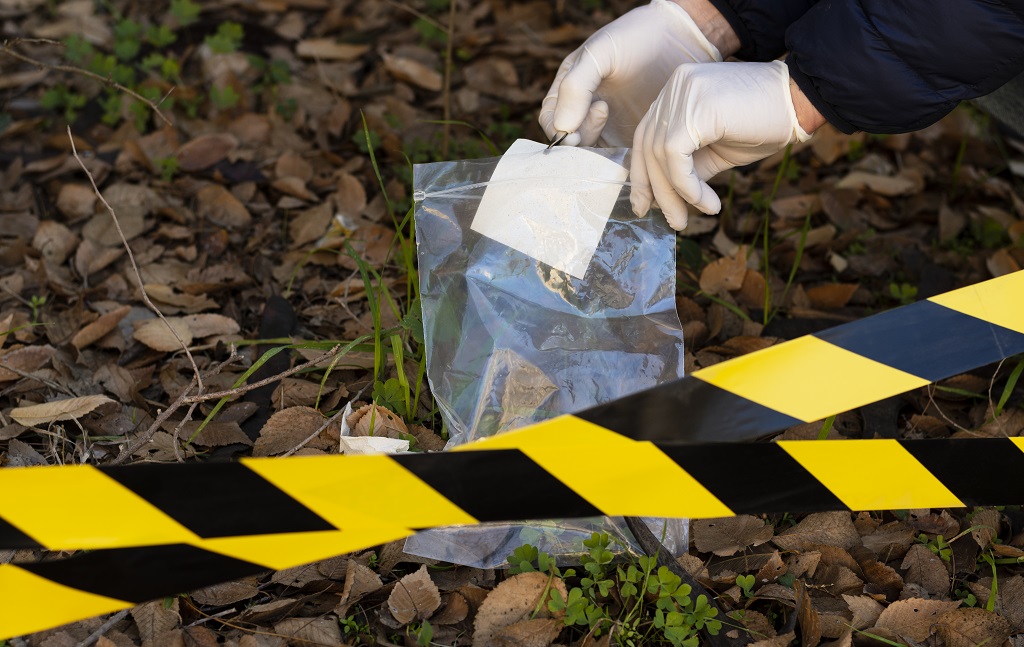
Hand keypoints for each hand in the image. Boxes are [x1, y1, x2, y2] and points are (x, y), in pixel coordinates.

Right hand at [538, 0, 723, 147]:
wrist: (682, 38)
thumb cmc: (637, 38)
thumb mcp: (600, 53)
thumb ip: (576, 87)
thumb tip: (562, 127)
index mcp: (569, 89)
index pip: (550, 120)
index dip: (558, 130)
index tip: (576, 129)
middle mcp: (585, 111)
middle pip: (569, 142)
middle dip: (579, 139)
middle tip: (603, 113)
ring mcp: (609, 127)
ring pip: (591, 153)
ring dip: (598, 150)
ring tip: (617, 117)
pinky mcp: (631, 138)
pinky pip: (617, 158)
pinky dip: (618, 158)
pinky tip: (630, 140)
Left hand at [630, 60, 811, 229]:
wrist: (801, 101)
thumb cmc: (763, 124)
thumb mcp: (715, 151)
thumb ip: (687, 167)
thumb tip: (663, 198)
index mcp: (675, 91)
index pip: (646, 136)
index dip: (643, 174)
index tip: (646, 206)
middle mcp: (674, 87)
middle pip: (648, 146)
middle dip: (656, 190)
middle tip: (673, 223)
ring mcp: (683, 93)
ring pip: (659, 155)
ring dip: (674, 195)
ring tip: (690, 218)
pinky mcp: (696, 108)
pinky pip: (676, 157)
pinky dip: (687, 187)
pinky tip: (707, 203)